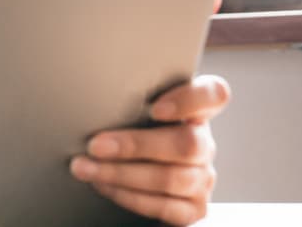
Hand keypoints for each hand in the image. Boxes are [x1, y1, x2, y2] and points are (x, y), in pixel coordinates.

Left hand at [69, 74, 230, 225]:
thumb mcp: (134, 111)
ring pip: (172, 178)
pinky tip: (104, 186)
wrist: (133, 176)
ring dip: (121, 173)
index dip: (190, 100)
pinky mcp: (193, 209)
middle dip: (135, 145)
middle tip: (95, 145)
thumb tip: (90, 91)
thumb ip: (130, 100)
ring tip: (87, 168)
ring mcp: (202, 178)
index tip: (155, 108)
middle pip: (187, 143)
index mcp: (195, 111)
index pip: (214, 94)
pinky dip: (129, 196)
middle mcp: (204, 144)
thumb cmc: (131, 131)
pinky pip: (165, 207)